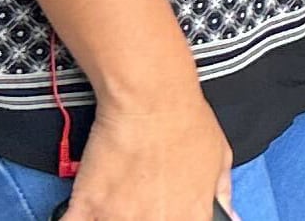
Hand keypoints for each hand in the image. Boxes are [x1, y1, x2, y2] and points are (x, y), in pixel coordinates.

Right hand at [62, 82, 230, 220]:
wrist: (151, 96)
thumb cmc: (186, 120)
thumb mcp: (219, 157)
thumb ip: (221, 195)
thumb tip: (228, 217)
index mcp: (191, 217)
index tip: (160, 213)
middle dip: (139, 218)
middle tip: (135, 206)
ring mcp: (120, 218)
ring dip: (110, 218)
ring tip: (114, 205)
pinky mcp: (89, 206)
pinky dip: (75, 219)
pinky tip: (83, 212)